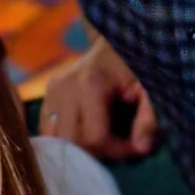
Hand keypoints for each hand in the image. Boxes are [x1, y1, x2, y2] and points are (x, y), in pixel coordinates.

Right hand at [40, 35, 157, 160]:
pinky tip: (83, 136)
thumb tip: (142, 149)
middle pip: (74, 143)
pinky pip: (48, 132)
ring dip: (79, 149)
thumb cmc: (133, 65)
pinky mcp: (45, 97)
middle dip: (98, 152)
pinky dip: (64, 141)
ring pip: (57, 141)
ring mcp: (51, 93)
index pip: (95, 137)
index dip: (116, 150)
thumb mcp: (148, 88)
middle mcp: (64, 90)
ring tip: (101, 141)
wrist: (112, 42)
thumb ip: (148, 117)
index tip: (132, 146)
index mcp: (89, 85)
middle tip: (118, 145)